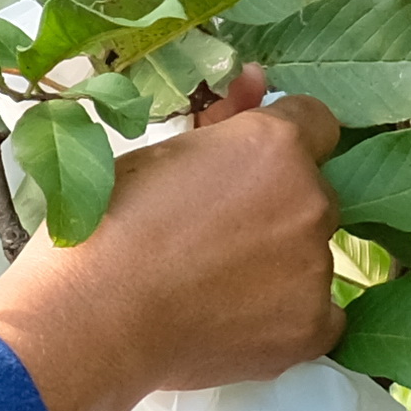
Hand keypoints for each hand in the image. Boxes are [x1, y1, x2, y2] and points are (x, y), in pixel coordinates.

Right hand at [0, 64, 347, 410]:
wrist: (91, 319)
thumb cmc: (107, 227)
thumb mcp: (159, 155)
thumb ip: (222, 123)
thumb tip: (258, 81)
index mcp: (274, 145)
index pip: (316, 122)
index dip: (279, 145)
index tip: (248, 170)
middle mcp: (311, 199)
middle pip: (314, 195)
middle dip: (278, 208)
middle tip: (214, 237)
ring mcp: (316, 268)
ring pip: (311, 257)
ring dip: (279, 264)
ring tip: (211, 287)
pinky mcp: (313, 328)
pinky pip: (319, 316)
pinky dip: (286, 318)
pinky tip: (235, 321)